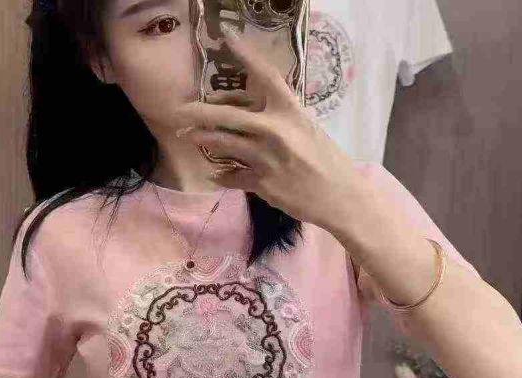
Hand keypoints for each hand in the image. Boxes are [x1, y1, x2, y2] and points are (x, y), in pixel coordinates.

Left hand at [175, 24, 365, 230]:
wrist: (340, 196)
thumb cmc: (328, 162)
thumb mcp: (308, 130)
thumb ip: (281, 120)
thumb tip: (251, 116)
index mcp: (291, 111)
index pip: (265, 75)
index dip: (245, 54)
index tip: (227, 36)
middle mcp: (276, 130)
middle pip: (229, 115)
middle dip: (200, 112)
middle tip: (181, 110)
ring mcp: (266, 158)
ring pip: (224, 144)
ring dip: (203, 139)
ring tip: (189, 136)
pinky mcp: (262, 183)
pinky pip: (232, 176)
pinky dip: (222, 176)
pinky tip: (215, 175)